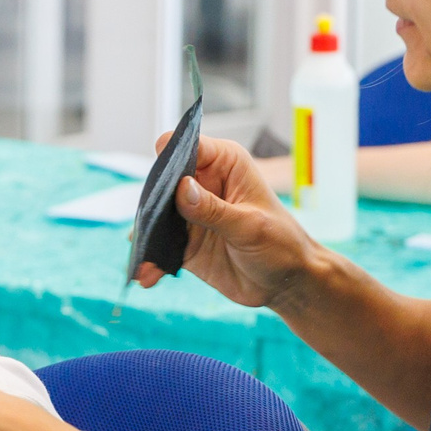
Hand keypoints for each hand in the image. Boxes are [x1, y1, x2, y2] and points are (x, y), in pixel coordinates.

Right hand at [141, 133, 326, 309]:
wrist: (286, 284)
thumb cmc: (282, 244)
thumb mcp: (250, 226)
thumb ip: (214, 209)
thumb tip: (181, 188)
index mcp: (225, 164)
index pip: (187, 146)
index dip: (170, 158)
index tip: (163, 182)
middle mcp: (204, 183)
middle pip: (163, 181)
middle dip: (152, 202)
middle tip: (149, 226)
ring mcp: (191, 214)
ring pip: (156, 215)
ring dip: (147, 235)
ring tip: (143, 257)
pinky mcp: (184, 242)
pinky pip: (159, 247)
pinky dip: (152, 260)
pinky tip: (147, 276)